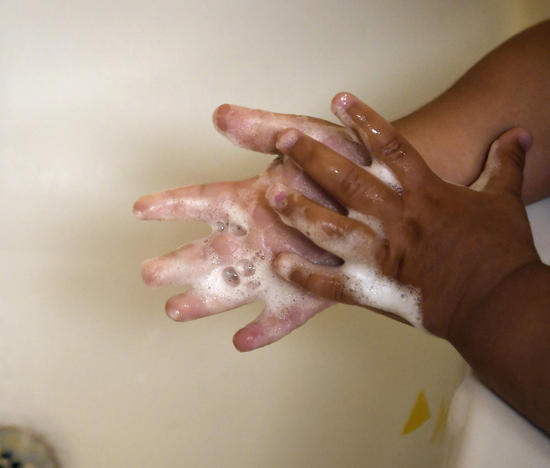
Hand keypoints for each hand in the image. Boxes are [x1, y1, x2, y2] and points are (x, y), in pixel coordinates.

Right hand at [134, 116, 372, 350]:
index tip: (139, 208)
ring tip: (175, 310)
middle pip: (209, 252)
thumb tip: (220, 115)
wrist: (390, 190)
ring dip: (206, 299)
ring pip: (235, 286)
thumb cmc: (344, 159)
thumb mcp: (305, 135)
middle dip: (178, 262)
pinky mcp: (310, 291)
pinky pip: (284, 314)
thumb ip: (264, 130)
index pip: (203, 201)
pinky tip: (242, 340)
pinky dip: (266, 329)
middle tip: (148, 273)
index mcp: (252, 200)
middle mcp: (259, 236)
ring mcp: (281, 265)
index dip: (170, 204)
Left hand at [267, 92, 538, 337]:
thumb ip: (505, 165)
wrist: (499, 305)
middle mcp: (398, 220)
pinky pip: (330, 284)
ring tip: (273, 194)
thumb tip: (518, 135)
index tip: (339, 99)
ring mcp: (382, 255)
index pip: (391, 147)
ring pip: (332, 229)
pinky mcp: (374, 289)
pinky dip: (303, 275)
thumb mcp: (504, 202)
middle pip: (348, 181)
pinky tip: (279, 262)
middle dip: (314, 158)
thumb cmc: (501, 254)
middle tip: (285, 139)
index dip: (363, 120)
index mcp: (426, 195)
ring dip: (301, 211)